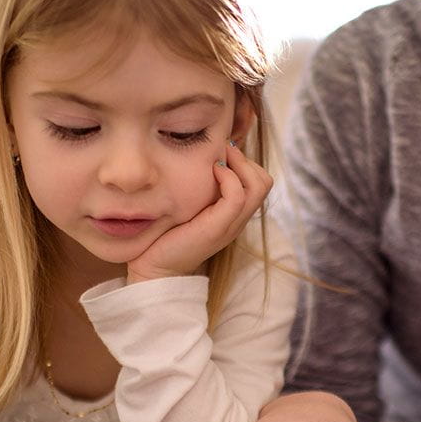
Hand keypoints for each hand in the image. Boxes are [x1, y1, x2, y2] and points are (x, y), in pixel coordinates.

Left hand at [126, 141, 272, 283]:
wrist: (155, 269)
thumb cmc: (165, 236)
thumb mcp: (187, 207)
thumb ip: (200, 189)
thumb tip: (203, 158)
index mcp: (233, 216)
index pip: (260, 182)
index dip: (245, 162)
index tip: (220, 153)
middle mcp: (237, 220)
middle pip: (265, 182)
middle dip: (246, 159)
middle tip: (221, 152)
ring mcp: (230, 225)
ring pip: (258, 186)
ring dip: (239, 163)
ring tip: (217, 160)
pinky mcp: (218, 228)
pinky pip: (237, 196)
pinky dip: (229, 177)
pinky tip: (212, 171)